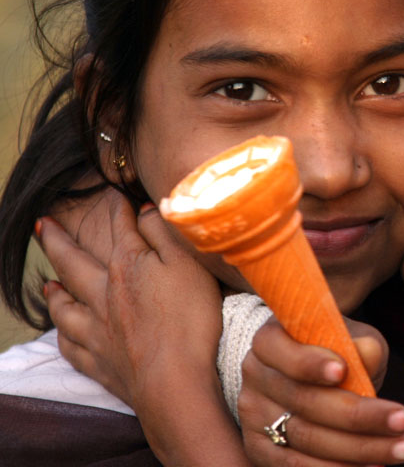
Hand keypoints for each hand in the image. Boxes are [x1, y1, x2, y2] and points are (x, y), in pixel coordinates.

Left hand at [42, 192, 248, 464]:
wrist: (173, 381)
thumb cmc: (189, 320)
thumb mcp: (188, 265)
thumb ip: (164, 234)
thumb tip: (144, 209)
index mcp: (129, 267)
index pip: (120, 229)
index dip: (117, 209)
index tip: (114, 194)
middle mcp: (104, 295)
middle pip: (73, 263)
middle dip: (58, 241)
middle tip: (42, 224)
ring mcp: (97, 331)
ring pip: (65, 307)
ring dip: (55, 292)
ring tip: (48, 284)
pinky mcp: (99, 363)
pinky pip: (70, 346)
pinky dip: (63, 336)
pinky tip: (63, 332)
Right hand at [239, 318, 403, 464]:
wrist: (310, 379)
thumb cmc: (336, 352)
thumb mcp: (351, 338)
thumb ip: (360, 344)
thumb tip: (367, 356)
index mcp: (269, 341)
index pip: (285, 353)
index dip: (310, 363)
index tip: (344, 370)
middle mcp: (256, 379)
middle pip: (305, 402)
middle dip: (359, 415)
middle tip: (403, 419)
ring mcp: (254, 418)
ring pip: (307, 440)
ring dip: (359, 448)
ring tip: (402, 448)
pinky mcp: (261, 451)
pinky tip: (374, 466)